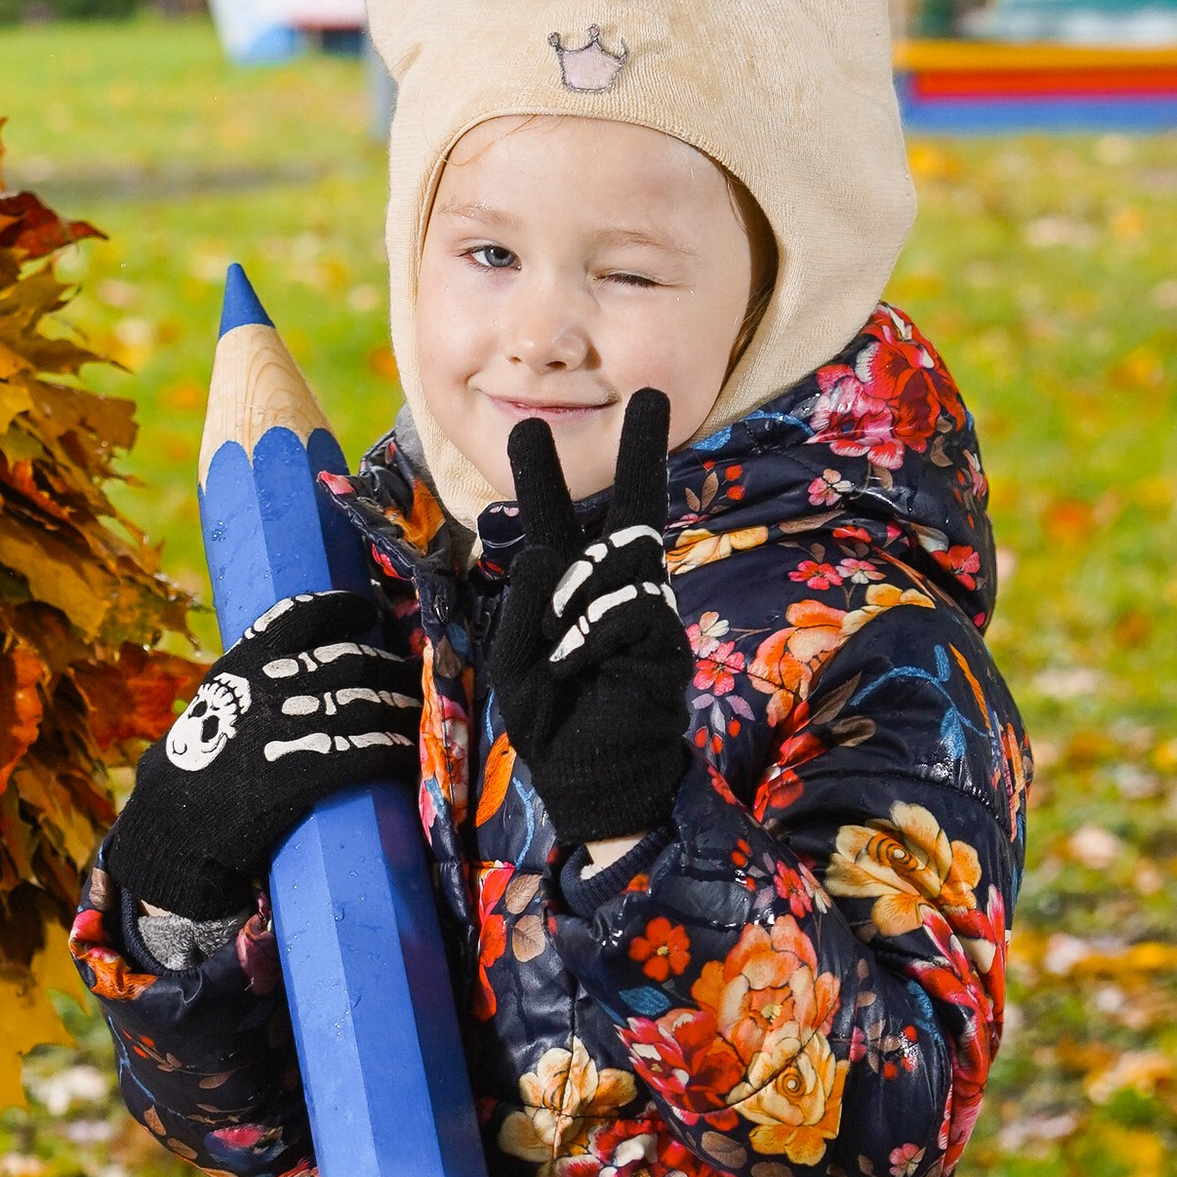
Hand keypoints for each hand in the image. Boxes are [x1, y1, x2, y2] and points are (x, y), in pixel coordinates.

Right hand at [101, 591, 419, 921]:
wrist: (175, 824)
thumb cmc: (198, 764)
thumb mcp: (216, 702)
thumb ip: (253, 679)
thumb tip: (301, 663)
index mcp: (243, 661)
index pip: (302, 613)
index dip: (343, 608)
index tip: (368, 614)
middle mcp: (267, 685)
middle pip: (351, 659)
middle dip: (391, 667)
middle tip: (412, 676)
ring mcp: (284, 726)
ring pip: (367, 703)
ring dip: (403, 708)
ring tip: (419, 715)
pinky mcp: (301, 770)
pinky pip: (364, 750)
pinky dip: (394, 749)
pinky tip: (408, 752)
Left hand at [483, 390, 694, 849]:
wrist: (595, 780)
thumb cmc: (555, 721)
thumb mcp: (513, 660)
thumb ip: (521, 604)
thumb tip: (543, 556)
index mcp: (568, 593)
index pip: (558, 523)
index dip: (544, 475)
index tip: (528, 429)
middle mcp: (612, 592)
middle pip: (631, 511)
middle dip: (641, 452)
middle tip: (651, 395)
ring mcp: (646, 613)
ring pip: (611, 565)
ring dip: (570, 605)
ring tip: (558, 655)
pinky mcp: (664, 640)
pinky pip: (620, 611)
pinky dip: (586, 639)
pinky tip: (577, 670)